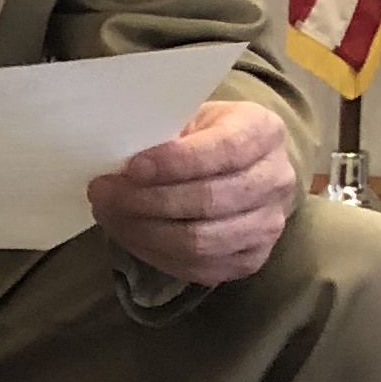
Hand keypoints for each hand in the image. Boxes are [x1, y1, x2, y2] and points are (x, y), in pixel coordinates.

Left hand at [87, 99, 296, 285]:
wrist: (240, 165)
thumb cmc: (202, 132)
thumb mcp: (188, 113)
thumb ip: (164, 131)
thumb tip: (117, 157)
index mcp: (264, 131)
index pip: (224, 150)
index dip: (175, 162)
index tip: (132, 167)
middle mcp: (277, 179)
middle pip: (211, 201)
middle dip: (148, 200)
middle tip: (103, 192)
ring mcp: (269, 224)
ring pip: (202, 241)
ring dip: (146, 231)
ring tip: (109, 214)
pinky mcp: (253, 259)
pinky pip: (201, 268)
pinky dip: (156, 254)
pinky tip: (129, 235)